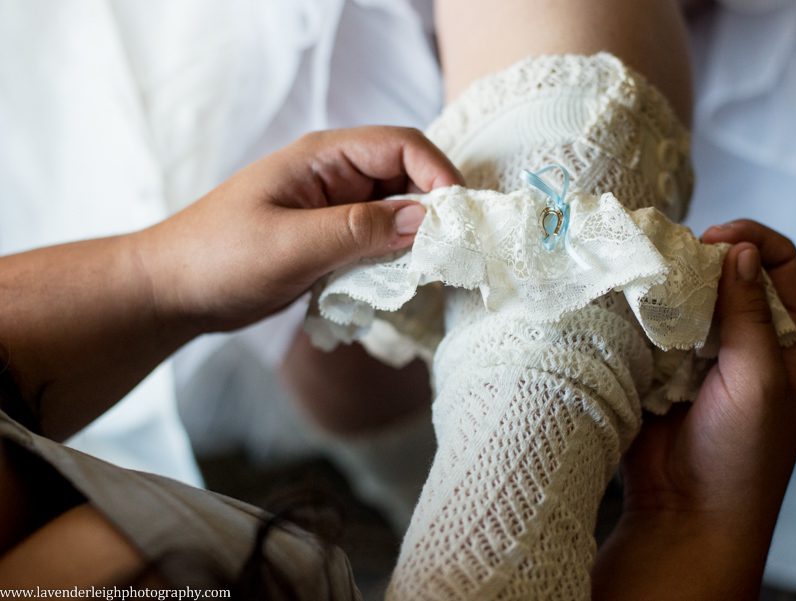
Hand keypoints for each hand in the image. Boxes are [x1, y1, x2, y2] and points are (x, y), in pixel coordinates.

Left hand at [138, 126, 461, 332]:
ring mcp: (333, 209)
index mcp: (323, 158)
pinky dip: (396, 258)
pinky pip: (378, 240)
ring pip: (396, 212)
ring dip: (416, 237)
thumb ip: (359, 230)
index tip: (458, 216)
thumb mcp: (290, 245)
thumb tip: (426, 220)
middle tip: (454, 249)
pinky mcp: (331, 240)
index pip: (401, 144)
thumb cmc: (218, 258)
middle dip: (434, 207)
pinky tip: (401, 282)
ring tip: (432, 270)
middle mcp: (334, 177)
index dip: (438, 173)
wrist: (173, 292)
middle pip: (406, 176)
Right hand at [593, 220, 795, 599]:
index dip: (753, 241)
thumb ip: (750, 316)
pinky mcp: (656, 370)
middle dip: (701, 259)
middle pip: (726, 274)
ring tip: (644, 283)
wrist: (686, 515)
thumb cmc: (740, 457)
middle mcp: (742, 341)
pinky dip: (638, 314)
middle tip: (672, 260)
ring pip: (683, 298)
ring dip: (665, 287)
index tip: (715, 239)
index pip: (779, 267)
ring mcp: (696, 355)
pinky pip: (648, 327)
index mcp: (783, 342)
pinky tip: (626, 311)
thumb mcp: (760, 381)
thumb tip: (741, 252)